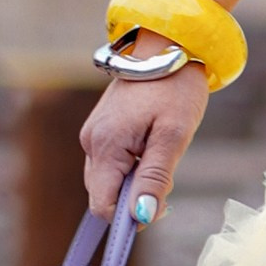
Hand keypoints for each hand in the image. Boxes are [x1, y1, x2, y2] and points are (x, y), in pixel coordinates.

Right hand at [81, 43, 213, 218]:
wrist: (167, 47)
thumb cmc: (174, 88)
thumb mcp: (173, 136)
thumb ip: (155, 178)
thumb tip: (140, 216)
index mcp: (106, 146)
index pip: (102, 205)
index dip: (128, 217)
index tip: (159, 208)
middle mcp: (91, 142)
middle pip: (103, 195)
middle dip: (133, 199)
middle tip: (167, 177)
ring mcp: (93, 135)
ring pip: (107, 180)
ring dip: (133, 182)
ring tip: (160, 155)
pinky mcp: (100, 130)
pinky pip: (110, 163)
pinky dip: (130, 167)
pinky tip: (150, 148)